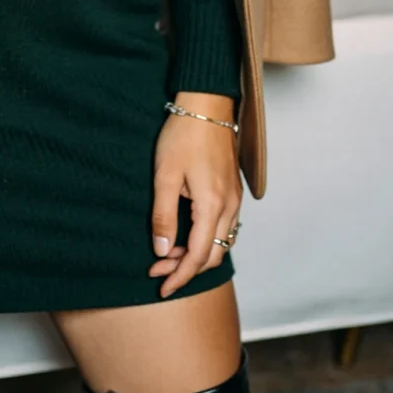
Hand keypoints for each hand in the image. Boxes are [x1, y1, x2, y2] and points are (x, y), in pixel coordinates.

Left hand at [148, 92, 242, 297]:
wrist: (207, 104)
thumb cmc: (183, 135)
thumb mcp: (164, 176)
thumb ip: (164, 216)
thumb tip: (162, 251)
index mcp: (214, 206)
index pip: (200, 256)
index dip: (181, 276)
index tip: (162, 288)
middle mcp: (230, 207)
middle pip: (214, 254)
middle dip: (186, 269)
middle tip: (158, 270)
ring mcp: (234, 198)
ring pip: (221, 242)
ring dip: (196, 254)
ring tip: (168, 255)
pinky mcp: (232, 189)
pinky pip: (224, 227)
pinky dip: (206, 238)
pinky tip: (186, 234)